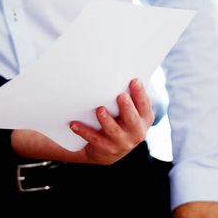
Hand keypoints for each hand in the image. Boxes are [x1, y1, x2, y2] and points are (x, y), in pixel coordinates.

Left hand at [11, 78, 153, 164]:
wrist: (106, 150)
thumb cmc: (117, 120)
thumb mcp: (126, 110)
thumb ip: (127, 95)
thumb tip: (116, 68)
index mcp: (144, 119)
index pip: (144, 105)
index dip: (140, 93)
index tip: (134, 80)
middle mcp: (136, 132)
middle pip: (132, 119)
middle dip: (127, 108)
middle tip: (120, 96)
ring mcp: (121, 143)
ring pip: (113, 131)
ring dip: (106, 120)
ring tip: (99, 110)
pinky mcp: (105, 149)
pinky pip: (93, 139)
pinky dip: (82, 131)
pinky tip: (73, 124)